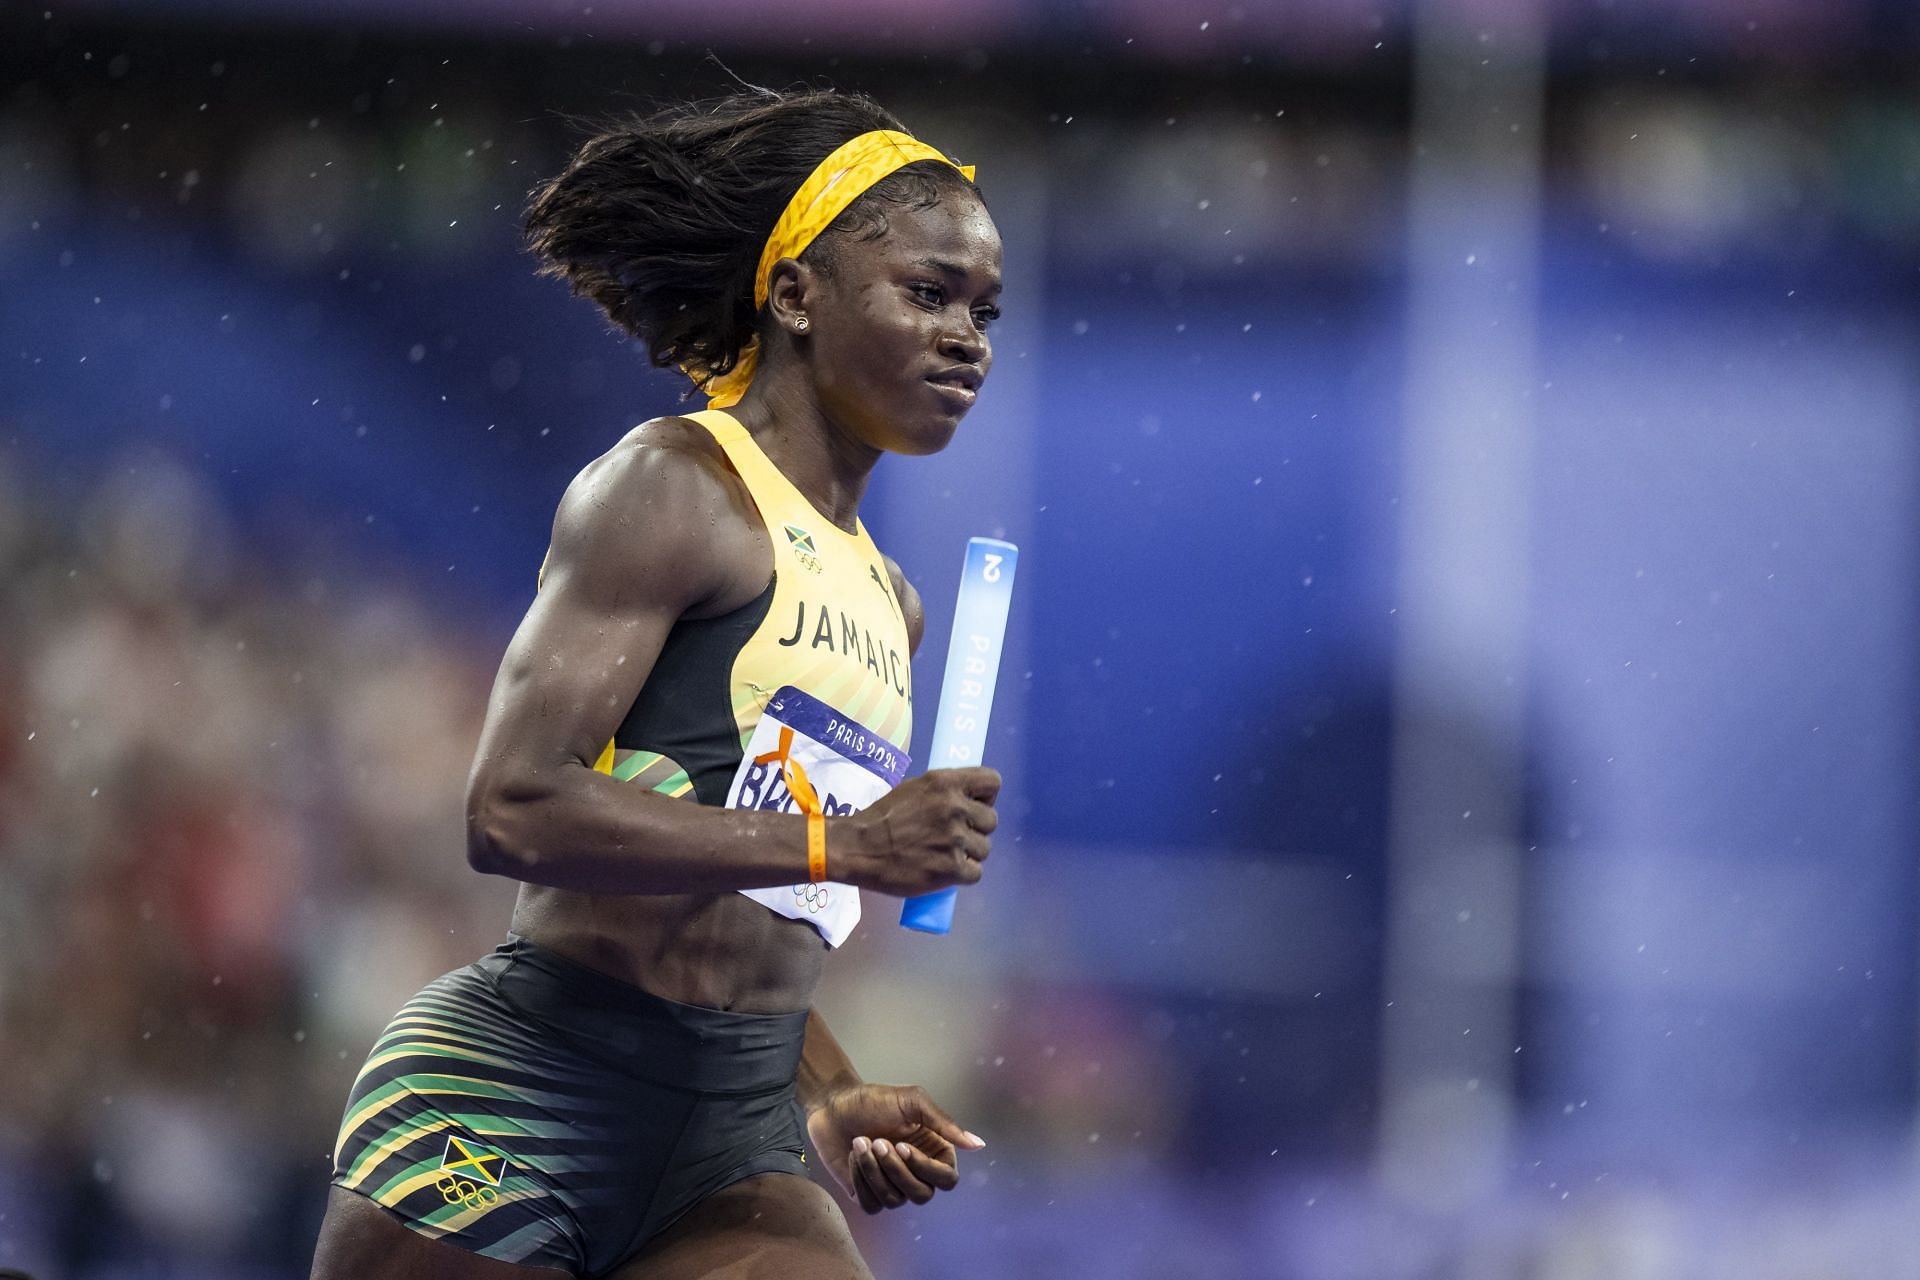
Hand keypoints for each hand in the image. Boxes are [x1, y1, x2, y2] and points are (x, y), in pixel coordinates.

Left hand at [806, 1083, 985, 1213]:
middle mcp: (916, 1172)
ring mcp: (891, 1185)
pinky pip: (871, 1205)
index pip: (947, 1180)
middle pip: (922, 1195)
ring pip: (895, 1200)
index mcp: (933, 1151)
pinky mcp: (867, 1194)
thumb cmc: (874, 1099)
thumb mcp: (912, 1102)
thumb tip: (979, 1144)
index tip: (902, 1145)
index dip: (926, 1168)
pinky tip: (852, 1156)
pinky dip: (860, 1180)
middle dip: (896, 1170)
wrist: (833, 1104)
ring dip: (873, 1171)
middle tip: (877, 1140)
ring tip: (859, 1142)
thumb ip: (944, 1123)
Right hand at [840, 768, 999, 896]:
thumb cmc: (884, 817)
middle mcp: (955, 808)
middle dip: (976, 830)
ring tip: (945, 855)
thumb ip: (945, 792)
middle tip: (954, 836)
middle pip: (991, 820)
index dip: (986, 797)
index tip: (972, 807)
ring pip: (985, 849)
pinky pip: (976, 872)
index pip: (992, 782)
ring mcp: (955, 839)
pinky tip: (944, 870)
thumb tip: (969, 800)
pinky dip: (962, 874)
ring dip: (969, 854)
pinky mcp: (952, 868)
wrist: (859, 848)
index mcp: (946, 783)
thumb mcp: (915, 788)